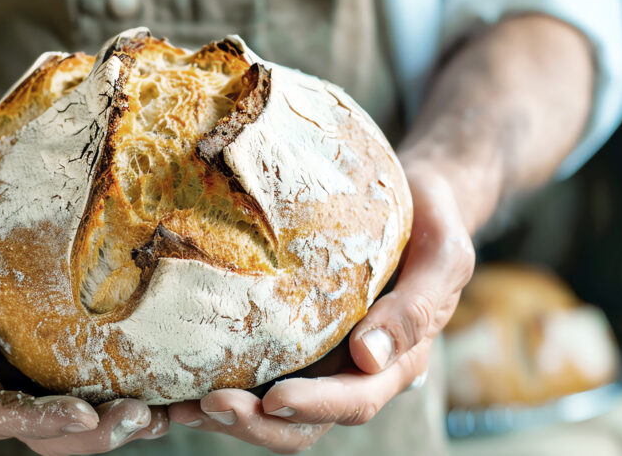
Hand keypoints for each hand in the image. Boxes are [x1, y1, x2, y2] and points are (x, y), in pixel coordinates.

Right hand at [0, 174, 167, 454]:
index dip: (40, 421)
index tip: (85, 416)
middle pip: (38, 429)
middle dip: (91, 435)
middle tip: (143, 419)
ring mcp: (16, 361)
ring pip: (65, 413)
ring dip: (111, 423)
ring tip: (161, 417)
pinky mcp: (43, 342)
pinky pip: (80, 376)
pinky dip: (117, 389)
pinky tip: (157, 387)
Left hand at [168, 167, 473, 453]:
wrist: (416, 197)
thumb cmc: (433, 220)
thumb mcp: (444, 256)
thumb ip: (417, 307)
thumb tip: (370, 358)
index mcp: (396, 361)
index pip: (355, 399)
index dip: (315, 406)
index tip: (276, 399)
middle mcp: (351, 370)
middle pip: (302, 420)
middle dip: (255, 423)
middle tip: (206, 406)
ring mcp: (317, 358)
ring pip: (271, 407)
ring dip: (228, 415)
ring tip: (179, 407)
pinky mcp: (290, 338)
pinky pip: (254, 370)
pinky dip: (219, 381)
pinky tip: (178, 382)